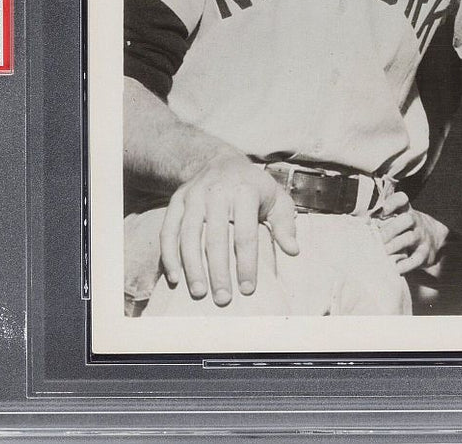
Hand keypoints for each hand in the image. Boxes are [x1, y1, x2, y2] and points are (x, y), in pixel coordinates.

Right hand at [158, 154, 298, 305]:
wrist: (220, 161)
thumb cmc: (253, 187)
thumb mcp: (276, 198)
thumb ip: (285, 224)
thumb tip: (293, 251)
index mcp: (245, 192)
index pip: (246, 234)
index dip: (247, 264)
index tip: (248, 290)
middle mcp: (217, 193)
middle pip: (216, 238)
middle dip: (219, 271)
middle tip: (223, 299)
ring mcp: (194, 197)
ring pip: (189, 236)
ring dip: (192, 267)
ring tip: (199, 292)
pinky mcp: (177, 201)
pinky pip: (168, 230)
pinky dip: (169, 255)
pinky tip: (174, 277)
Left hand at [373, 192, 450, 274]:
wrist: (434, 239)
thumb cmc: (405, 229)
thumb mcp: (398, 219)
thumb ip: (381, 220)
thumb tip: (361, 224)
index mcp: (406, 210)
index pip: (402, 199)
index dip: (393, 203)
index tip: (382, 210)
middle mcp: (415, 221)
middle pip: (407, 219)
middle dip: (391, 229)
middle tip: (379, 238)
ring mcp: (421, 237)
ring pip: (410, 238)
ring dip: (395, 245)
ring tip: (383, 252)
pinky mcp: (424, 254)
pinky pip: (416, 259)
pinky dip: (405, 265)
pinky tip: (395, 268)